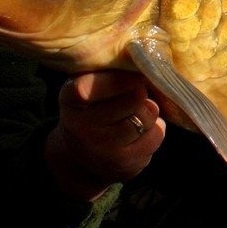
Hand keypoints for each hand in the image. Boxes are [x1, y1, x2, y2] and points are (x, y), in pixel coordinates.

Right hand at [45, 70, 165, 200]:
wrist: (80, 159)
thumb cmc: (92, 110)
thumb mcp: (88, 87)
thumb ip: (110, 72)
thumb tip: (149, 63)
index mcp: (70, 99)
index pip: (91, 87)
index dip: (118, 80)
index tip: (134, 75)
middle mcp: (81, 126)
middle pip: (133, 97)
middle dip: (141, 92)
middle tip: (139, 91)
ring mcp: (102, 148)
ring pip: (146, 116)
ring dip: (150, 111)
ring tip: (139, 111)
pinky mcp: (124, 164)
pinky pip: (155, 136)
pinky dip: (155, 129)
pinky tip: (142, 131)